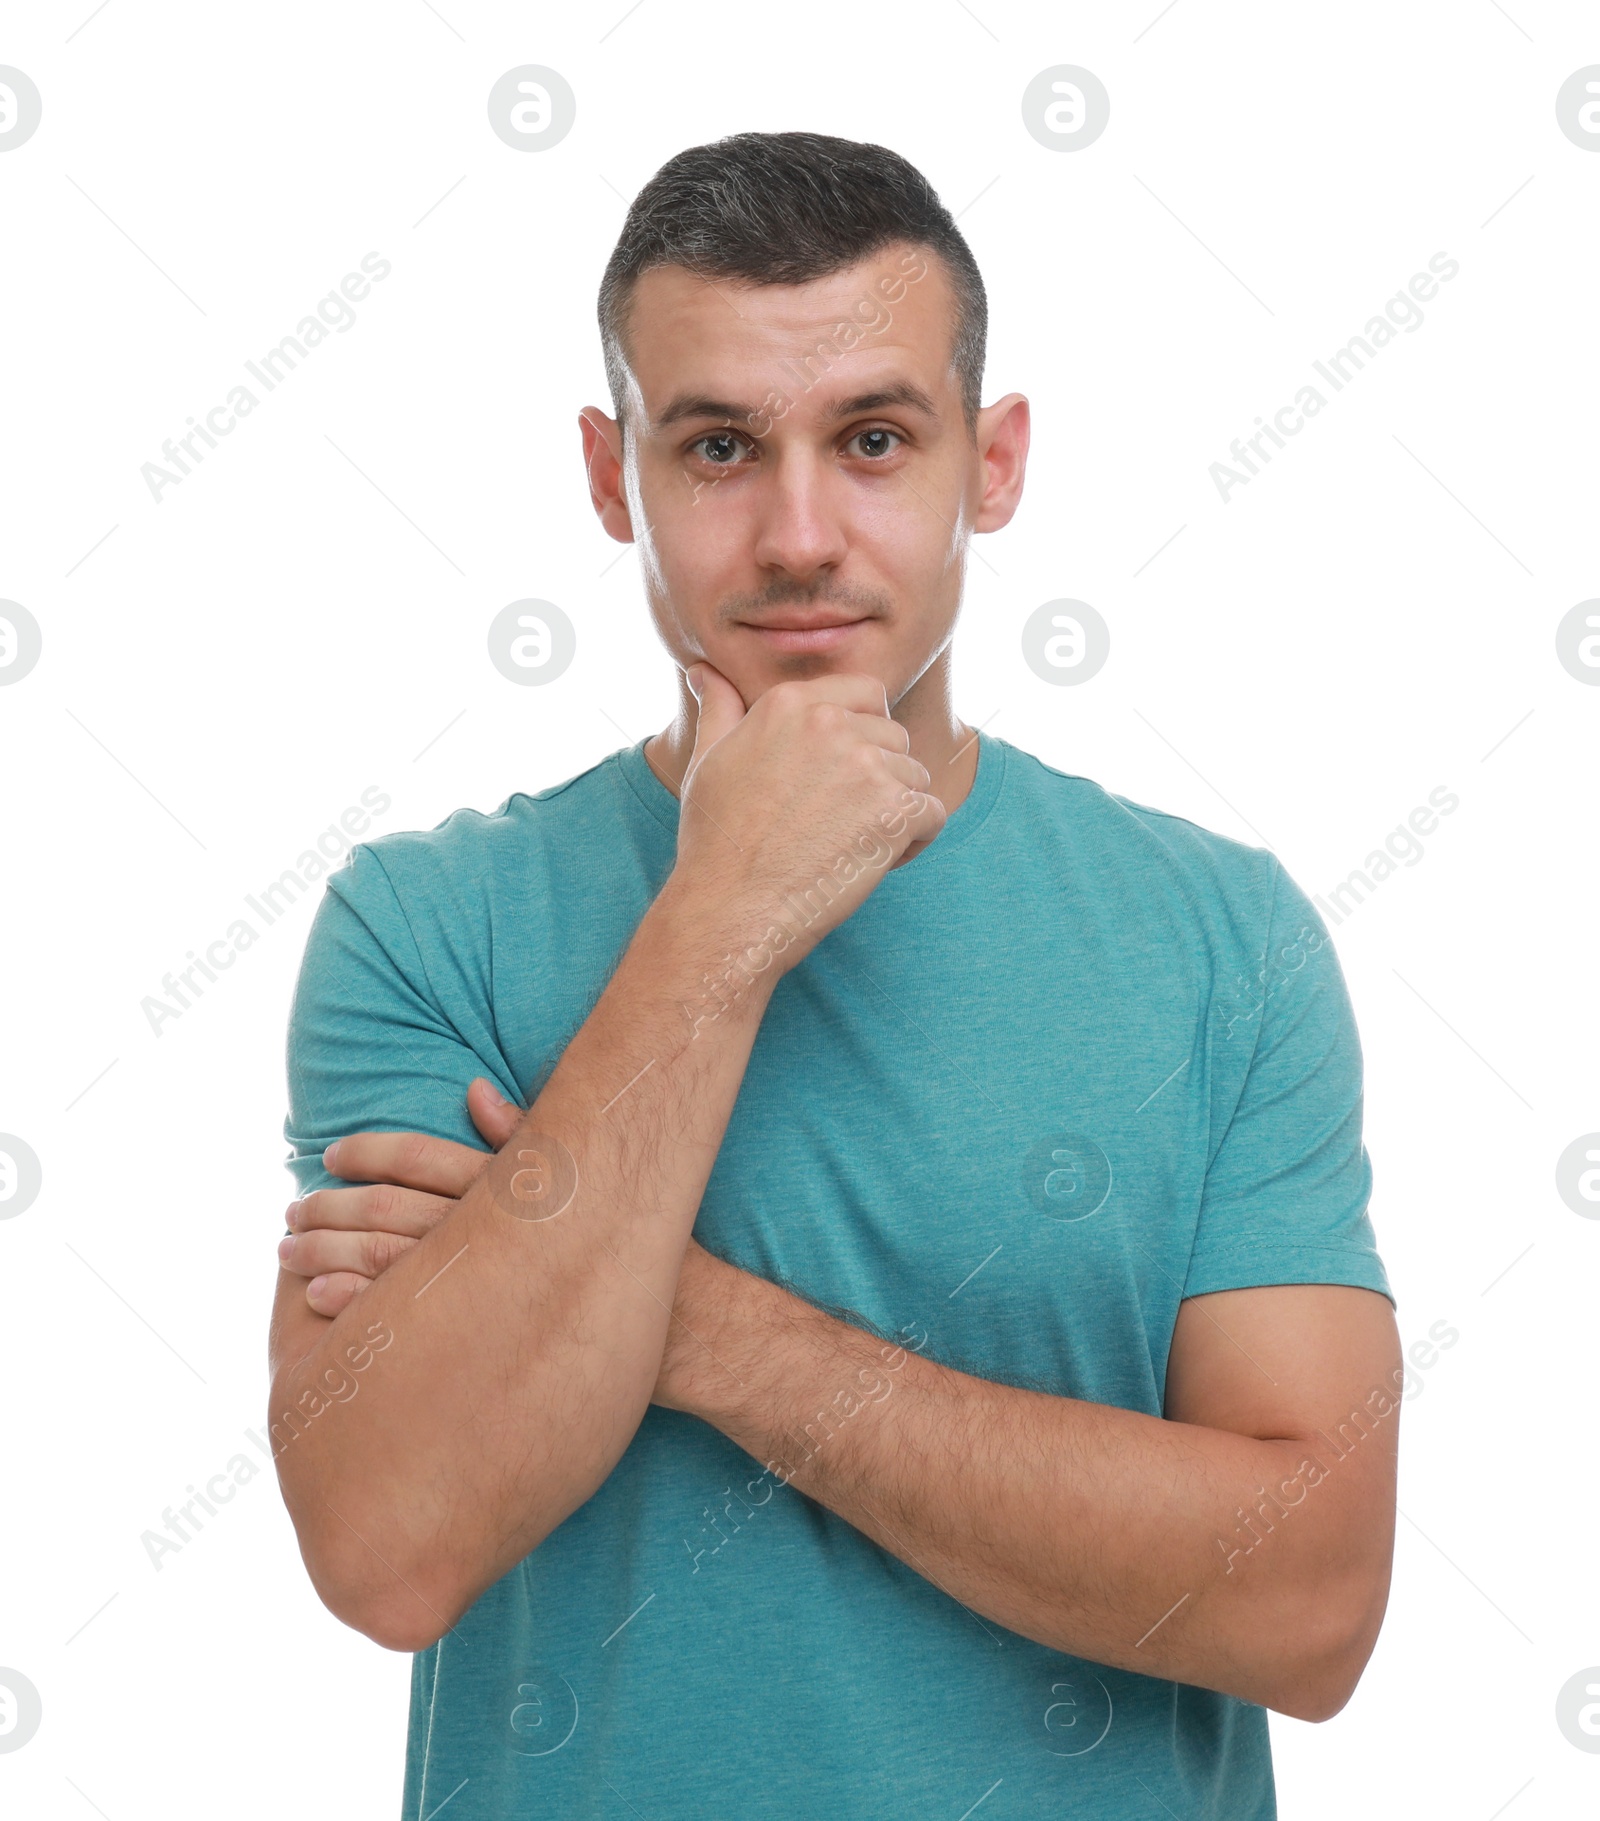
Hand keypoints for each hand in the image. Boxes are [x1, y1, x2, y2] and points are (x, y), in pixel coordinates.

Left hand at [279, 1081, 734, 1391]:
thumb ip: (520, 1139)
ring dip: (328, 1255)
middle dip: (331, 1209)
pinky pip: (401, 1330)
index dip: (370, 1153)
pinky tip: (320, 1303)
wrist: (693, 1336)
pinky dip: (354, 1308)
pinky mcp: (489, 1347)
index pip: (423, 1160)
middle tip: (292, 1209)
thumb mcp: (582, 1184)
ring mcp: (490, 1299)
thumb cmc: (632, 1253)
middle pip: (390, 1214)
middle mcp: (497, 1242)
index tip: (330, 1153)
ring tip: (292, 1255)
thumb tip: (474, 1087)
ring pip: (385, 1269)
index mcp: (512, 1195)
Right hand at [670, 663, 945, 974]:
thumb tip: (702, 670)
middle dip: (880, 776)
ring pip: (915, 775)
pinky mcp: (895, 811)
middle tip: (836, 821)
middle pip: (894, 736)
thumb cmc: (716, 841)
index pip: (866, 693)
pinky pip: (932, 814)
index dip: (863, 734)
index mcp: (790, 703)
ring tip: (848, 844)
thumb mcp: (708, 762)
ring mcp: (867, 765)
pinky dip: (912, 843)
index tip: (835, 777)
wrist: (731, 909)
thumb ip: (720, 707)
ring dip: (894, 811)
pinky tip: (872, 863)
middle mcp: (831, 723)